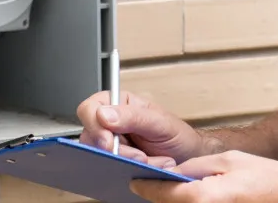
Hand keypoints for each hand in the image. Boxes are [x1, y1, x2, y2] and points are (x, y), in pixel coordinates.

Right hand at [76, 90, 205, 167]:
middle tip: (140, 156)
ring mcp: (111, 145)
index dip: (94, 125)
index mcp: (118, 104)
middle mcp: (110, 124)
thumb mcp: (160, 122)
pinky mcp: (114, 163)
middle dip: (116, 151)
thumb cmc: (177, 135)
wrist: (189, 159)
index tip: (109, 141)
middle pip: (90, 137)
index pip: (89, 109)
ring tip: (149, 162)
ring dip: (126, 162)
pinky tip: (142, 170)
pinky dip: (125, 173)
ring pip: (99, 156)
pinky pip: (107, 170)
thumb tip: (103, 114)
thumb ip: (133, 116)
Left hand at [130, 150, 277, 202]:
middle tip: (148, 187)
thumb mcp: (228, 161)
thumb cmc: (267, 179)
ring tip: (168, 193)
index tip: (134, 182)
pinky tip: (193, 197)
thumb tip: (172, 173)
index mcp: (203, 198)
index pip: (161, 195)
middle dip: (160, 197)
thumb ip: (195, 168)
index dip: (145, 187)